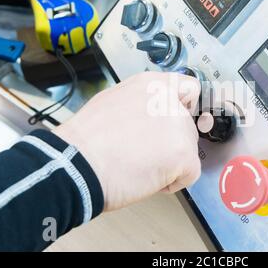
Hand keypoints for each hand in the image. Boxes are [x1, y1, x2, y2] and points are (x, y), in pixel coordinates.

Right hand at [53, 72, 201, 211]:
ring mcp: (179, 125)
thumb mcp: (114, 101)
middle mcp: (169, 100)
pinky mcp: (183, 153)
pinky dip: (173, 182)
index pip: (188, 88)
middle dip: (171, 143)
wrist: (77, 163)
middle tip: (144, 154)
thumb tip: (153, 117)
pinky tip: (149, 179)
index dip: (185, 108)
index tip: (175, 123)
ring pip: (189, 150)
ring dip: (171, 163)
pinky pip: (190, 173)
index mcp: (152, 85)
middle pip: (187, 126)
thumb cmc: (86, 140)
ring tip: (141, 166)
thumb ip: (143, 104)